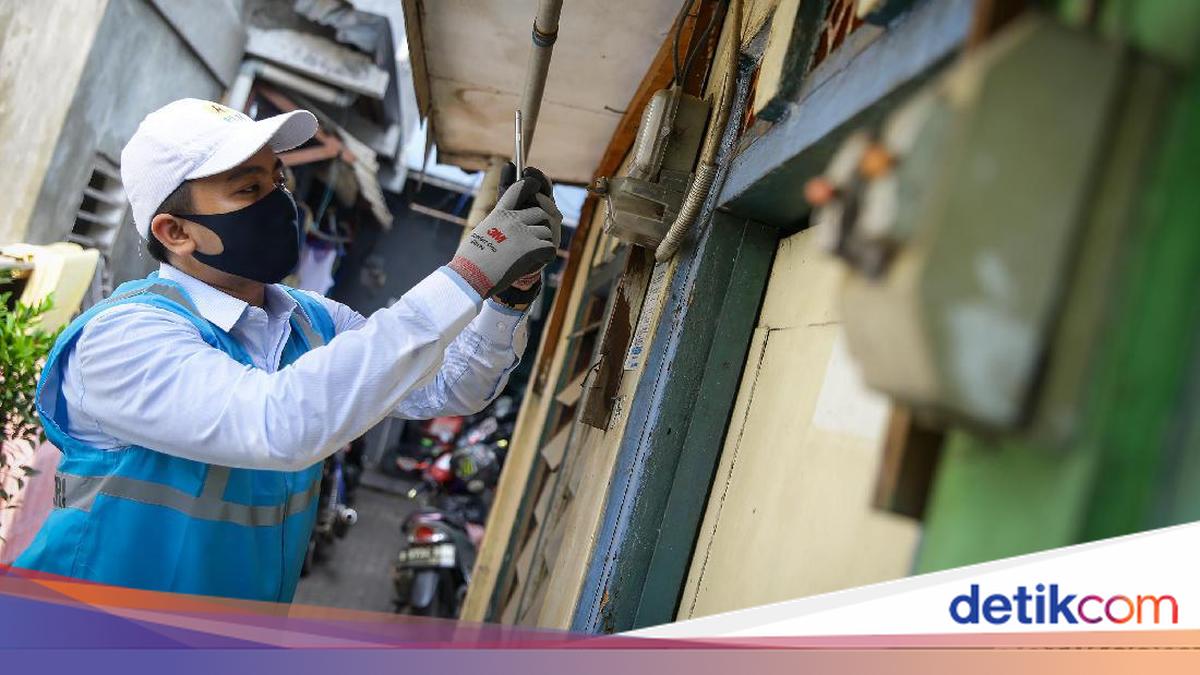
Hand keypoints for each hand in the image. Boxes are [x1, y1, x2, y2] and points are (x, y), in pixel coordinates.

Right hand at [447, 175, 556, 297]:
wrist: (470, 275)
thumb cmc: (469, 260)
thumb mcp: (480, 234)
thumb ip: (495, 228)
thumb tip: (500, 234)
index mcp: (499, 214)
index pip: (518, 190)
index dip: (529, 185)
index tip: (535, 185)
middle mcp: (513, 219)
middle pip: (539, 213)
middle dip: (540, 224)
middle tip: (535, 238)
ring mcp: (524, 232)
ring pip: (546, 232)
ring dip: (542, 243)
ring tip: (532, 255)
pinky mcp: (532, 248)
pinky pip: (550, 248)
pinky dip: (546, 257)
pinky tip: (538, 262)